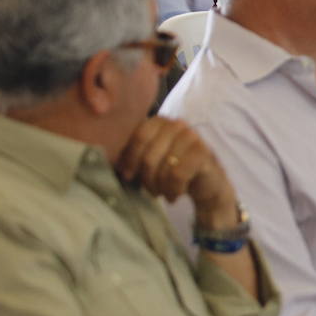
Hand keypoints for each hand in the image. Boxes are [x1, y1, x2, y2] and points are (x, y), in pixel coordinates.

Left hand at [116, 117, 239, 227]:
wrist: (209, 185)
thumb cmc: (174, 171)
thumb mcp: (152, 160)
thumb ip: (134, 154)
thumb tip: (107, 160)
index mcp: (161, 121)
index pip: (138, 137)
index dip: (130, 159)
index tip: (128, 176)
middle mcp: (178, 124)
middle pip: (148, 155)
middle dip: (146, 178)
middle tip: (151, 190)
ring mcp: (192, 137)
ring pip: (163, 166)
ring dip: (160, 186)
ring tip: (163, 193)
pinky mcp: (203, 153)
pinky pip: (177, 174)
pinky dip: (173, 189)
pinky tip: (175, 194)